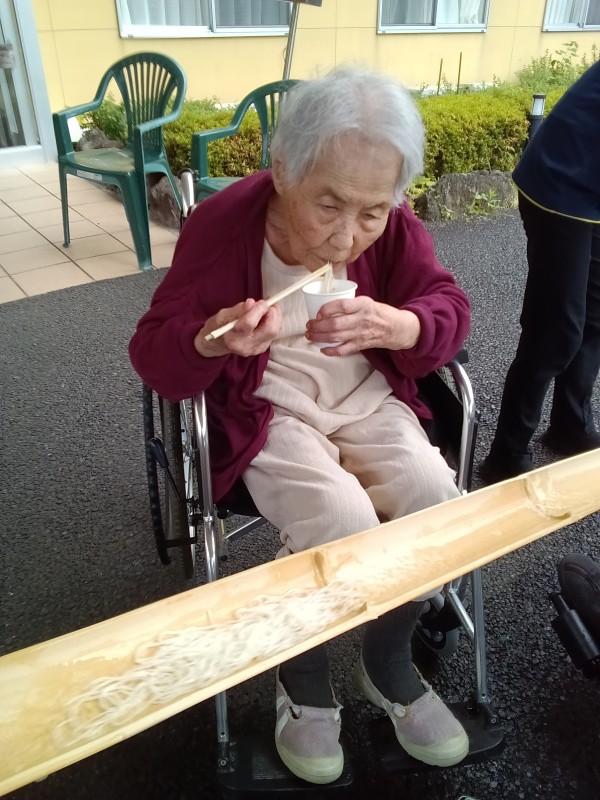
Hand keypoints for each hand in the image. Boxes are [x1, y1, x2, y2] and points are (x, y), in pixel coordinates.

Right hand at [194, 298, 281, 357]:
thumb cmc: (219, 326)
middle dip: (273, 314)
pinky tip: (265, 318)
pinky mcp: (261, 349)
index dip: (258, 310)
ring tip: (267, 309)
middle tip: (269, 304)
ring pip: (274, 332)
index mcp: (233, 338)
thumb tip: (252, 303)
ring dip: (274, 317)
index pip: (250, 323)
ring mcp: (255, 350)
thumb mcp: (223, 315)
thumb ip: (238, 310)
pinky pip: (273, 334)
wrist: (218, 343)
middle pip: (269, 330)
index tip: (261, 301)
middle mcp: (246, 346)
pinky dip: (272, 323)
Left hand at [305, 296, 420, 354]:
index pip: (341, 306)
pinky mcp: (361, 345)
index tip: (317, 312)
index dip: (326, 309)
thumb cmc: (379, 313)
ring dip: (319, 337)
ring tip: (310, 335)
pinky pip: (343, 350)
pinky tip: (322, 349)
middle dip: (318, 326)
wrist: (397, 328)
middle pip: (335, 324)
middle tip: (309, 325)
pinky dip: (331, 351)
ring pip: (335, 337)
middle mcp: (361, 320)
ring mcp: (361, 334)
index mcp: (363, 305)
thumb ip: (350, 304)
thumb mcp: (367, 302)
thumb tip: (327, 307)